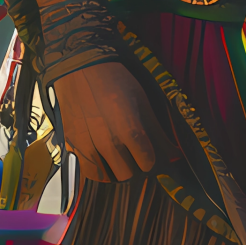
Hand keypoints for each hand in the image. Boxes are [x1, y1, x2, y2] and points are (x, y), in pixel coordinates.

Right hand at [53, 61, 162, 181]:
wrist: (79, 68)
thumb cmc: (114, 80)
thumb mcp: (141, 101)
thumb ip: (157, 132)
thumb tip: (174, 155)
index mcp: (129, 128)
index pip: (147, 163)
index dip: (150, 158)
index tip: (147, 150)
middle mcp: (107, 141)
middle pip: (128, 174)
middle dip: (133, 164)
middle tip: (131, 149)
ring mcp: (87, 146)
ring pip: (108, 176)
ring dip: (115, 168)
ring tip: (116, 151)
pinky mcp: (71, 145)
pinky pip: (89, 172)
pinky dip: (97, 169)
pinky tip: (101, 154)